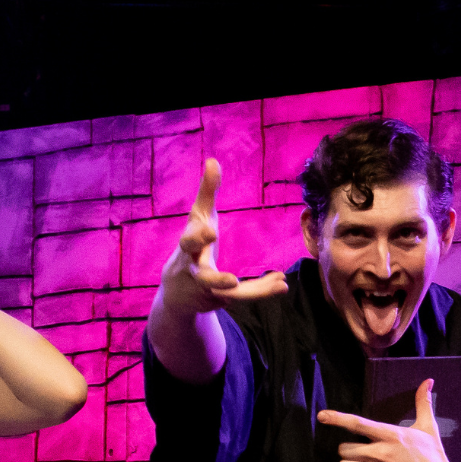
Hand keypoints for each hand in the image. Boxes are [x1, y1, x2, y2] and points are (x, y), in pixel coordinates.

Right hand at [159, 158, 288, 314]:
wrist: (177, 287)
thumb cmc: (192, 242)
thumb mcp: (198, 217)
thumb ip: (206, 192)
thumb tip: (213, 160)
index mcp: (188, 248)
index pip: (188, 242)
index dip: (198, 237)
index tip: (211, 230)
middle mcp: (195, 272)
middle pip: (203, 277)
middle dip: (217, 280)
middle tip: (232, 280)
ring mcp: (207, 290)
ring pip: (230, 294)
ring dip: (254, 291)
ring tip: (280, 284)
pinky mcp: (219, 301)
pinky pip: (242, 297)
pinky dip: (262, 291)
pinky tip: (282, 284)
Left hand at [319, 379, 460, 461]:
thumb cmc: (433, 455)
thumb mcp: (428, 427)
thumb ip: (423, 402)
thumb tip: (428, 381)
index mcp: (391, 435)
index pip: (359, 424)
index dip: (338, 419)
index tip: (322, 415)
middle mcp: (381, 453)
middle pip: (346, 449)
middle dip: (347, 449)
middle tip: (357, 449)